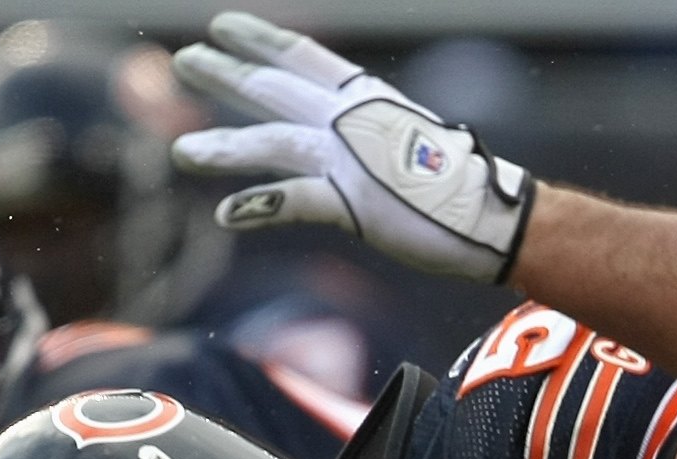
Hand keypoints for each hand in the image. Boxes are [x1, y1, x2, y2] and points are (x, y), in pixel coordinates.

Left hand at [170, 14, 533, 281]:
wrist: (494, 214)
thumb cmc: (456, 184)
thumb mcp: (405, 140)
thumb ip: (364, 135)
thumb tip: (340, 140)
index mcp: (367, 98)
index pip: (303, 56)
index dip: (259, 40)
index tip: (223, 26)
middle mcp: (352, 119)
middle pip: (275, 88)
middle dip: (225, 73)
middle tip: (182, 59)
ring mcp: (350, 158)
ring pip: (272, 142)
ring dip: (224, 145)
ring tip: (183, 151)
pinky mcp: (353, 204)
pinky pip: (294, 201)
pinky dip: (258, 207)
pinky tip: (227, 213)